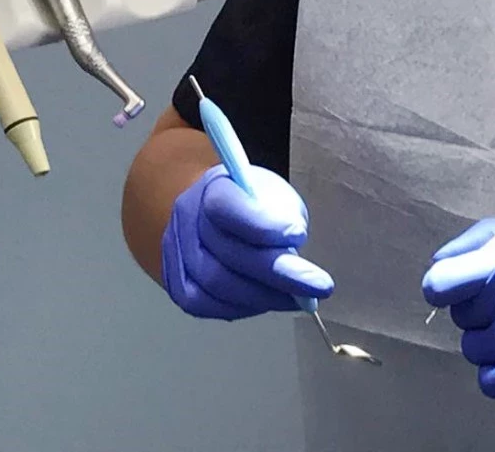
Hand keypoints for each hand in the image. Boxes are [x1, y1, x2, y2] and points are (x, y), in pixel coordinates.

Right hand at [161, 165, 332, 319]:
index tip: (299, 236)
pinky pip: (206, 304)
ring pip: (216, 285)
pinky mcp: (177, 282)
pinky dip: (242, 307)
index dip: (264, 226)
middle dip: (278, 274)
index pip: (228, 207)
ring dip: (264, 296)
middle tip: (317, 285)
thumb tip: (292, 257)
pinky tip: (268, 301)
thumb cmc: (251, 201)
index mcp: (213, 186)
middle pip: (227, 254)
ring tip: (298, 297)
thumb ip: (282, 218)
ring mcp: (176, 252)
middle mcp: (187, 218)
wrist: (213, 212)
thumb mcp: (274, 193)